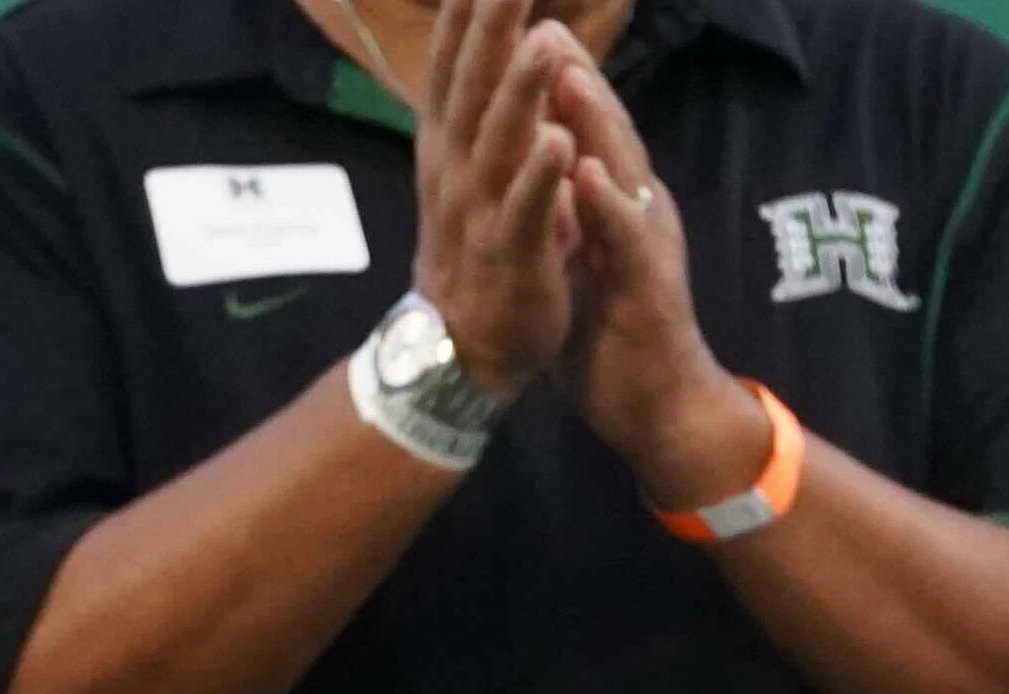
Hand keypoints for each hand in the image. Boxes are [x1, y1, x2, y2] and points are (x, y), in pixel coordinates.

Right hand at [406, 0, 585, 393]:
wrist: (460, 345)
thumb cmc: (474, 250)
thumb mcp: (472, 170)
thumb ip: (486, 113)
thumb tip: (506, 50)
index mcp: (451, 143)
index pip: (457, 65)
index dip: (466, 15)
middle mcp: (456, 167)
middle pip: (472, 86)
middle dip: (491, 28)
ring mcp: (479, 209)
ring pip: (498, 142)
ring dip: (518, 93)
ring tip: (539, 43)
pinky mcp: (509, 253)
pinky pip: (524, 211)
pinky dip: (538, 176)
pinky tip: (557, 142)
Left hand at [540, 60, 766, 512]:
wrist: (656, 409)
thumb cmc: (613, 335)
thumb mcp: (578, 258)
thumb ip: (564, 212)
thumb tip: (541, 172)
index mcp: (616, 204)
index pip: (586, 131)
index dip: (557, 82)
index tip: (523, 31)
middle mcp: (639, 212)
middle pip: (609, 132)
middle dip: (577, 77)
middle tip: (544, 22)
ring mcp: (648, 246)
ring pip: (625, 172)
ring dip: (597, 123)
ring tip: (566, 73)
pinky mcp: (650, 289)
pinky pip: (628, 241)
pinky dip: (607, 205)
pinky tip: (586, 174)